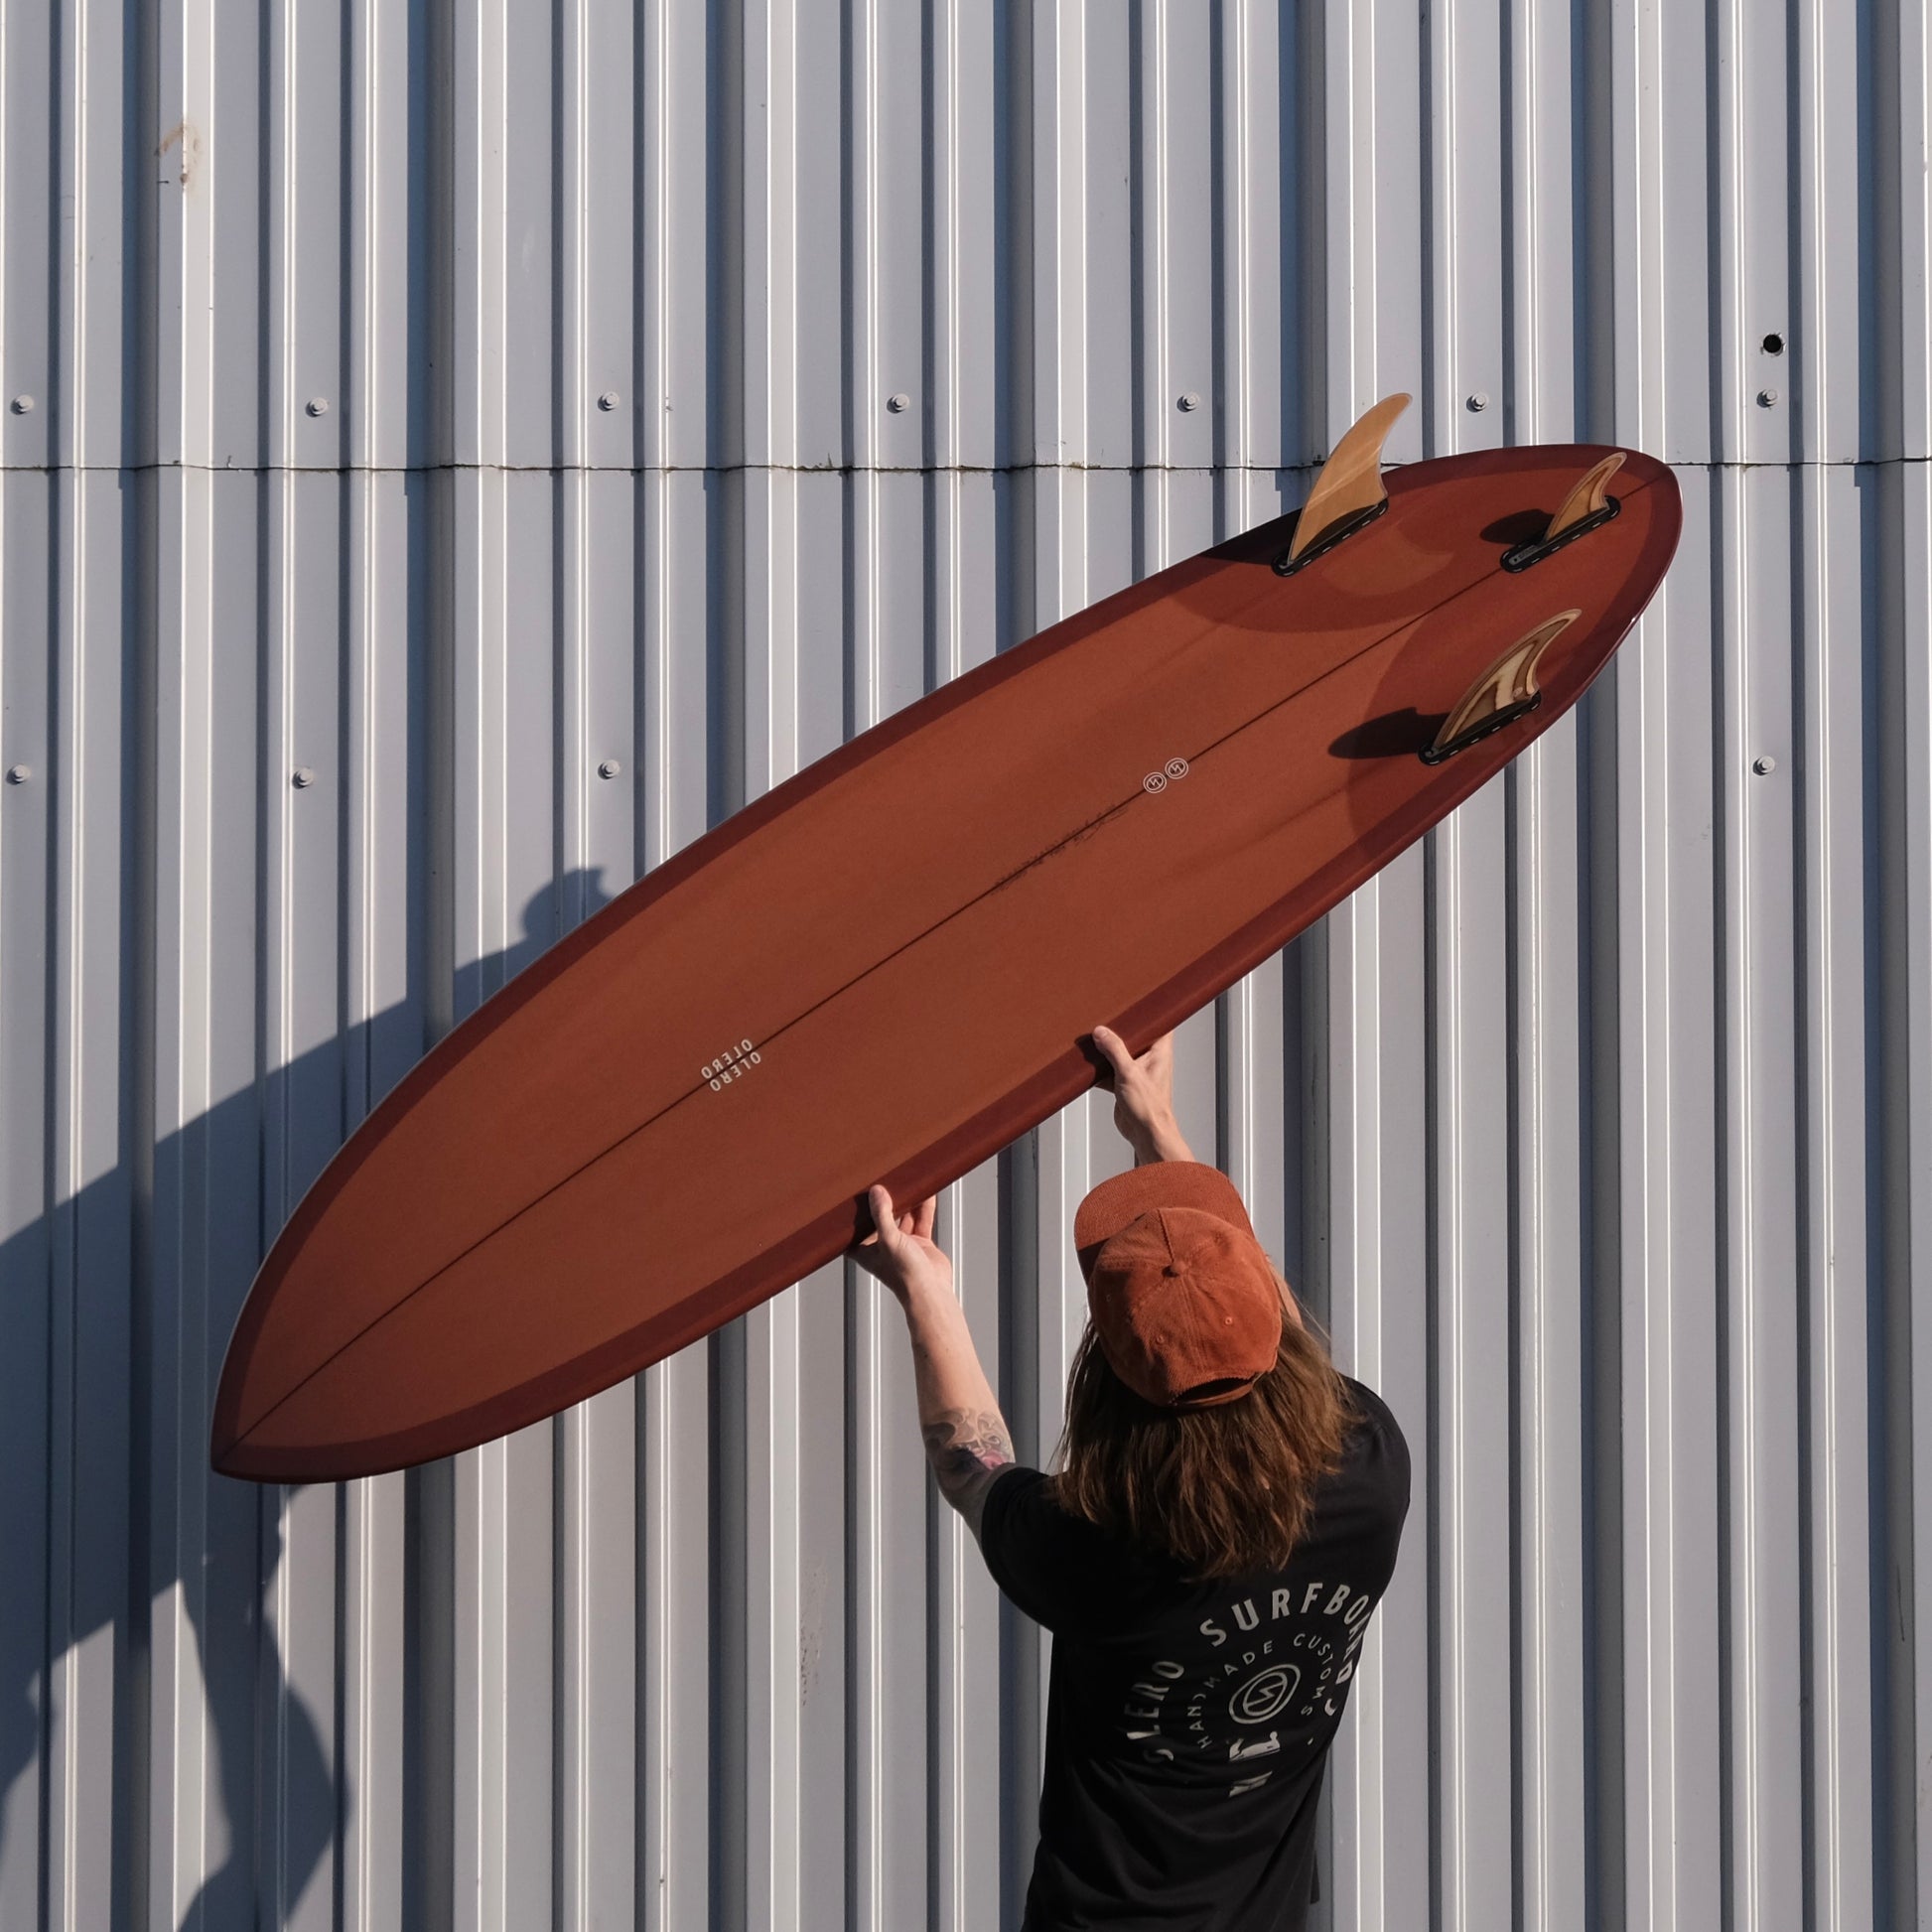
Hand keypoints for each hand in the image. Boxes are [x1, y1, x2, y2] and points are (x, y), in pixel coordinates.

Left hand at [847, 1183, 952, 1306]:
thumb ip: (882, 1215)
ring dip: (906, 1202)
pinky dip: (923, 1208)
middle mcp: (883, 1247)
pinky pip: (921, 1220)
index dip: (853, 1214)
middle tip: (884, 1181)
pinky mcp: (920, 1244)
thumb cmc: (905, 1276)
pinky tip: (926, 1194)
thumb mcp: (889, 1240)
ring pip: (904, 1217)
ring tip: (908, 1183)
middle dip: (884, 1202)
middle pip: (881, 1218)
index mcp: (866, 1251)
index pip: (855, 1229)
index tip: (853, 1196)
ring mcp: (903, 1245)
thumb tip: (876, 1193)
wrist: (932, 1291)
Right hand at [1090, 1023, 1182, 1158]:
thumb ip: (1114, 1050)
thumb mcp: (1129, 1073)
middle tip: (1105, 1021)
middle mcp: (1150, 1058)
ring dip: (1106, 1051)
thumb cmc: (1150, 1107)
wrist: (1145, 1133)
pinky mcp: (1124, 1082)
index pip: (1159, 1023)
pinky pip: (1109, 1069)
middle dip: (1118, 1031)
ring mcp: (1136, 1070)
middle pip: (1133, 1036)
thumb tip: (1102, 1032)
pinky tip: (1089, 1066)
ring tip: (1093, 1042)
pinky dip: (1099, 1069)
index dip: (1149, 1012)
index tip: (1134, 1004)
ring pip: (1119, 1053)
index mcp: (1159, 1051)